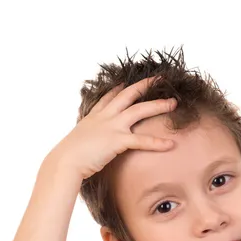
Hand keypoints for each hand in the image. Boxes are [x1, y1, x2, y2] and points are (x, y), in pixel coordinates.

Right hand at [48, 76, 176, 179]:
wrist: (66, 161)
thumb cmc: (69, 156)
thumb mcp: (79, 140)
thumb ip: (87, 138)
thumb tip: (86, 145)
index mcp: (94, 116)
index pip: (109, 97)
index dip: (119, 88)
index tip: (126, 82)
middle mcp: (105, 116)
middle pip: (128, 95)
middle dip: (145, 86)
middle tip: (160, 80)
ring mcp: (112, 126)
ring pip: (140, 110)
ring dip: (158, 105)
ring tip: (174, 104)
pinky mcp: (118, 140)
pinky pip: (142, 140)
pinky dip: (157, 142)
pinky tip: (170, 144)